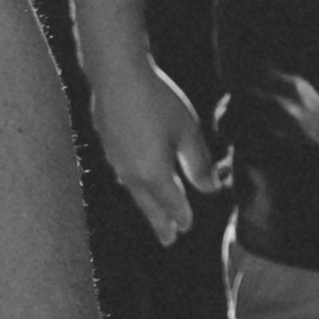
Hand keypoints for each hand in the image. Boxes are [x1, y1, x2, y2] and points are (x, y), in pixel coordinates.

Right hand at [87, 59, 216, 245]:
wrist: (116, 77)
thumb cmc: (157, 102)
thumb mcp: (187, 132)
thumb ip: (198, 164)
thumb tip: (210, 189)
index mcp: (153, 174)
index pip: (171, 202)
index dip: (181, 215)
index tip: (185, 228)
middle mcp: (131, 174)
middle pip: (149, 204)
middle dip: (160, 221)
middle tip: (168, 240)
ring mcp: (115, 161)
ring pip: (135, 191)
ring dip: (147, 204)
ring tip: (155, 214)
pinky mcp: (108, 147)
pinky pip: (124, 174)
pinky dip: (135, 185)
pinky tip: (135, 182)